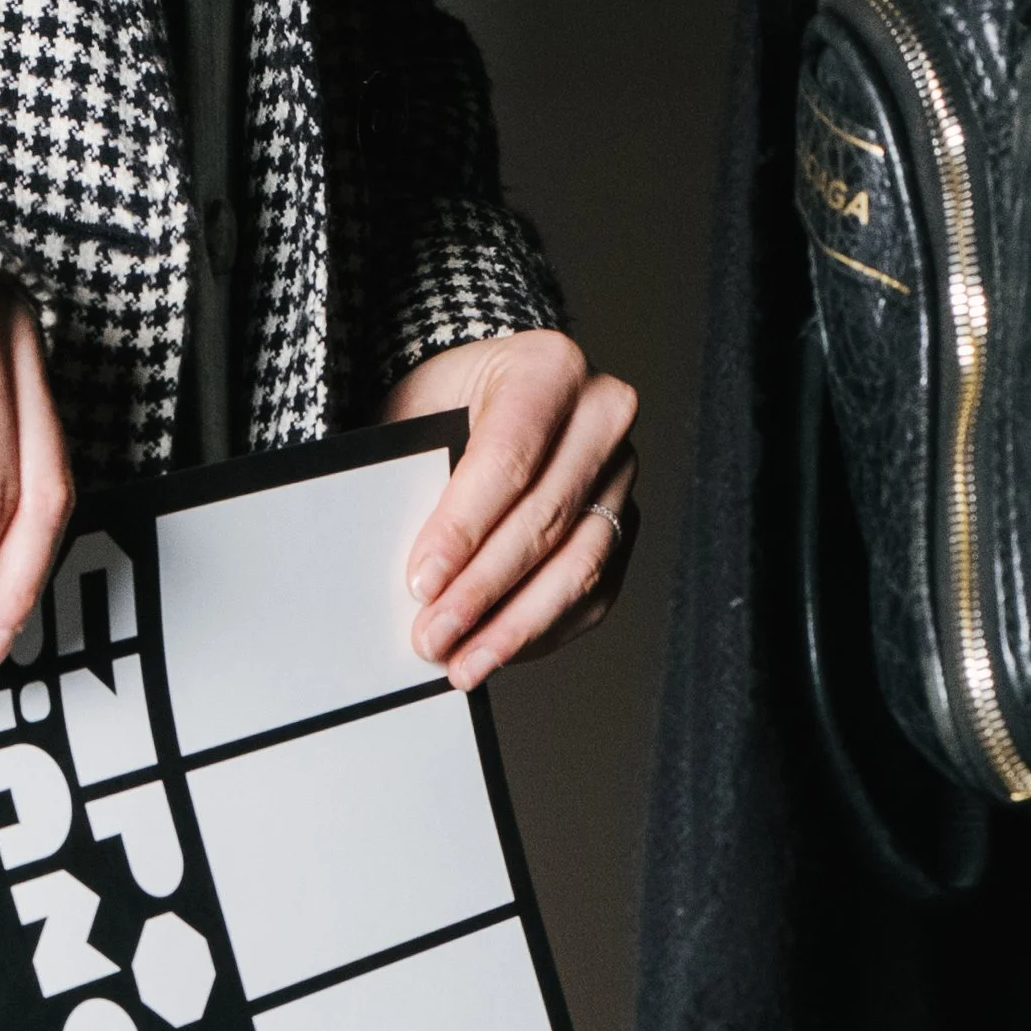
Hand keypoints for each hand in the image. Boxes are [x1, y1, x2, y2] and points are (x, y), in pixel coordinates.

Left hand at [390, 329, 638, 691]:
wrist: (480, 400)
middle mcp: (601, 416)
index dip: (463, 530)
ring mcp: (621, 476)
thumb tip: (407, 570)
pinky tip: (497, 651)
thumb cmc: (443, 405)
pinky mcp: (624, 525)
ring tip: (462, 662)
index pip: (509, 458)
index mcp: (550, 369)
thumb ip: (415, 477)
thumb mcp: (417, 417)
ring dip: (514, 625)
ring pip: (578, 565)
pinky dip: (542, 630)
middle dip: (481, 590)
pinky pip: (594, 593)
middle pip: (545, 519)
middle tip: (430, 636)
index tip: (421, 583)